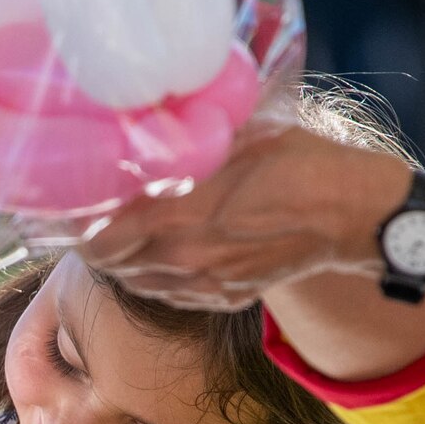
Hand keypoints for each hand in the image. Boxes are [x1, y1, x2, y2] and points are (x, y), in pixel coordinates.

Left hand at [80, 128, 409, 309]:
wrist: (353, 216)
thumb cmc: (301, 164)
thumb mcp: (239, 135)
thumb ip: (186, 140)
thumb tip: (144, 125)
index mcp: (178, 216)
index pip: (95, 235)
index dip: (75, 220)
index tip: (71, 199)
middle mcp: (180, 258)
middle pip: (107, 261)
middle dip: (95, 237)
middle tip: (93, 210)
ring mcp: (200, 285)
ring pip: (134, 280)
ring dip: (123, 257)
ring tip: (128, 227)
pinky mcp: (220, 298)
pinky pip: (167, 292)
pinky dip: (155, 273)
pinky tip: (165, 247)